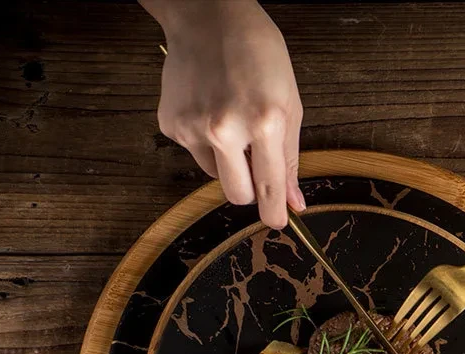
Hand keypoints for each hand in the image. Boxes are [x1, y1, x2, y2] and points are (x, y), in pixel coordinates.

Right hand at [143, 0, 303, 227]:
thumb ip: (290, 159)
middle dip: (250, 190)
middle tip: (255, 164)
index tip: (277, 222)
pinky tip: (209, 109)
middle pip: (237, 195)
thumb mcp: (289, 105)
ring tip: (231, 122)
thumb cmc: (258, 54)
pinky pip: (194, 153)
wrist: (208, 15)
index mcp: (264, 123)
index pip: (269, 189)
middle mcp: (225, 129)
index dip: (274, 213)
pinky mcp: (171, 124)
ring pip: (215, 175)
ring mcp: (192, 127)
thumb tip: (293, 202)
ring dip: (227, 161)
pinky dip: (204, 141)